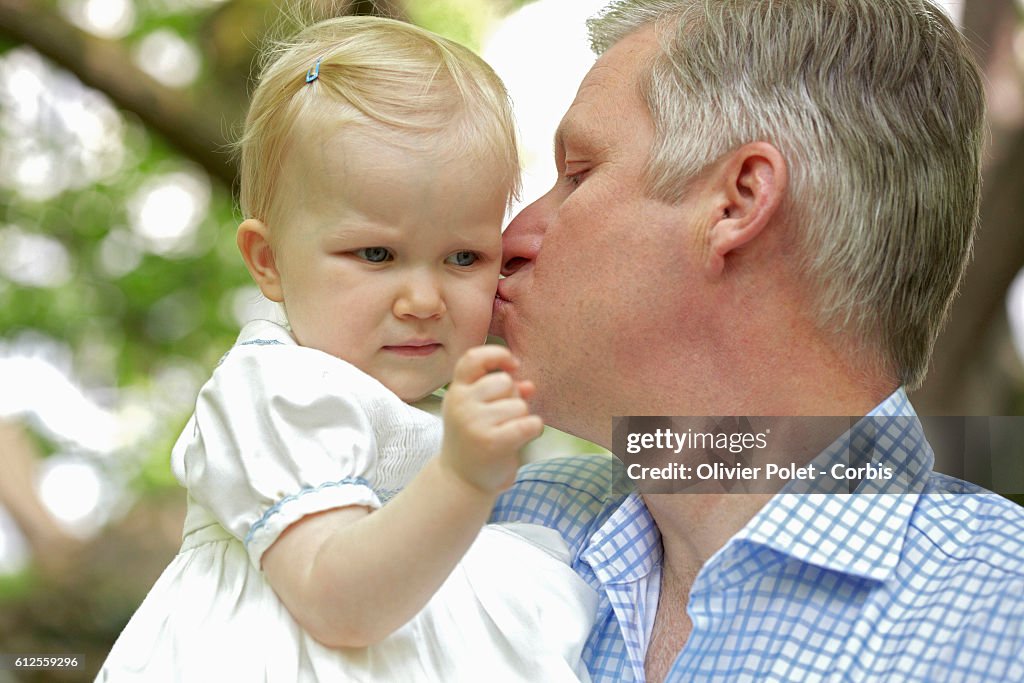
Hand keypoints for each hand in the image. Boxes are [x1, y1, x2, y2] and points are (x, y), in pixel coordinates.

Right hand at [440, 345, 543, 494]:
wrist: (460, 480)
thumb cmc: (474, 440)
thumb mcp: (478, 411)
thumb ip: (501, 393)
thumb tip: (528, 385)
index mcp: (457, 391)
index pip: (474, 358)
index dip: (497, 355)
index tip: (512, 365)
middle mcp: (461, 403)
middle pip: (505, 381)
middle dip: (513, 397)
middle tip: (504, 416)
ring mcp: (474, 423)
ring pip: (519, 404)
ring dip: (522, 417)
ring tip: (508, 431)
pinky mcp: (492, 442)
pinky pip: (529, 423)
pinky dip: (534, 428)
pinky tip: (525, 436)